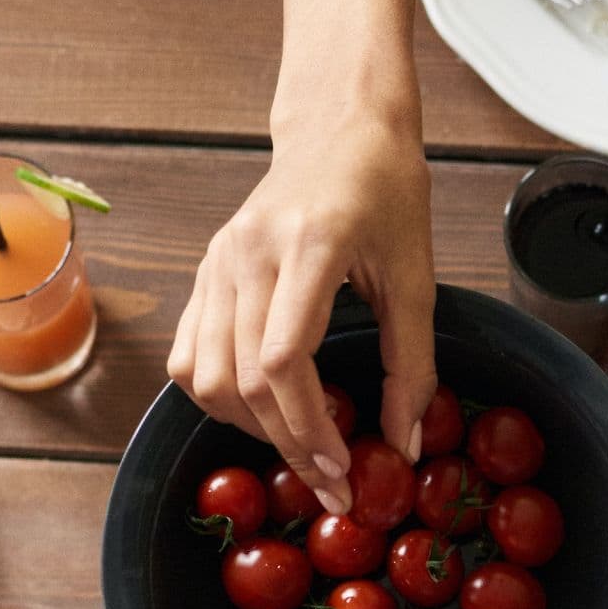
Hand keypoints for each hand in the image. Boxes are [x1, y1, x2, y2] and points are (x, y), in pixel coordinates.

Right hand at [170, 104, 436, 512]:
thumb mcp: (418, 274)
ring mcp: (218, 259)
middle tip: (329, 481)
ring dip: (247, 425)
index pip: (283, 359)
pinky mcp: (205, 267)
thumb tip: (405, 446)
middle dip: (286, 443)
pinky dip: (218, 394)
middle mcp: (249, 252)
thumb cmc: (387, 191)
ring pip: (204, 374)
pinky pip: (189, 353)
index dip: (309, 427)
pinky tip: (262, 407)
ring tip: (298, 442)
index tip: (342, 467)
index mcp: (309, 246)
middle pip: (242, 379)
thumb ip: (412, 363)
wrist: (341, 127)